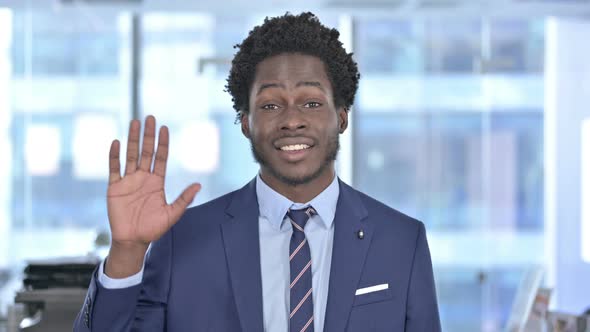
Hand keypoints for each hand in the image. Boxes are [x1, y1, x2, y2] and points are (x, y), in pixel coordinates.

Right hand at [105, 115, 200, 276]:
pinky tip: (116, 142)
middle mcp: (142, 178)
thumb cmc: (153, 229)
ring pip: (130, 155)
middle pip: (146, 151)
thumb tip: (198, 185)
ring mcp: (128, 181)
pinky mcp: (114, 187)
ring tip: (134, 123)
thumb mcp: (172, 214)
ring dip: (132, 139)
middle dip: (148, 135)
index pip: (160, 158)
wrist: (132, 241)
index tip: (164, 128)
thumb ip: (184, 199)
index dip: (162, 143)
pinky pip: (114, 168)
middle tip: (150, 118)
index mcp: (156, 182)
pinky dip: (114, 156)